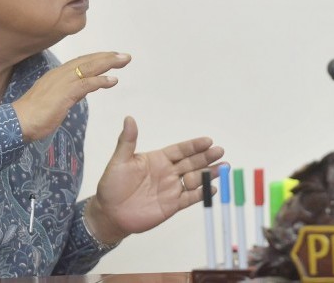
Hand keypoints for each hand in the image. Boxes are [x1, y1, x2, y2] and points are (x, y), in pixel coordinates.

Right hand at [13, 52, 131, 140]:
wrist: (18, 123)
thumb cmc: (34, 115)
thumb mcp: (56, 100)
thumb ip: (71, 92)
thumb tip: (83, 89)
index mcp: (58, 74)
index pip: (81, 62)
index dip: (98, 58)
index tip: (113, 56)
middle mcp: (60, 74)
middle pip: (88, 61)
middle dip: (108, 57)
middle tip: (125, 56)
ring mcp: (62, 82)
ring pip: (89, 68)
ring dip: (108, 63)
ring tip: (124, 61)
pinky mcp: (64, 94)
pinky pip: (85, 84)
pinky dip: (100, 81)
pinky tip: (113, 81)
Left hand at [84, 116, 225, 243]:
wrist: (109, 213)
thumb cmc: (112, 185)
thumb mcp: (119, 161)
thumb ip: (127, 141)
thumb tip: (129, 119)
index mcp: (158, 159)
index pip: (180, 150)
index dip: (194, 146)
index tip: (208, 141)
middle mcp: (168, 172)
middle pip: (191, 162)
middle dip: (206, 157)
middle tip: (220, 151)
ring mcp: (171, 189)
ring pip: (195, 179)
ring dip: (209, 173)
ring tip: (224, 168)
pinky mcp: (172, 205)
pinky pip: (190, 198)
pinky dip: (202, 194)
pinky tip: (212, 187)